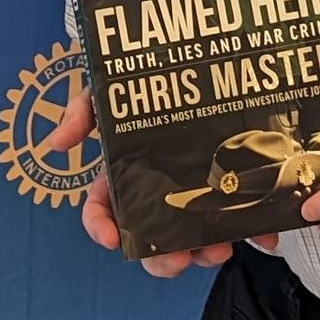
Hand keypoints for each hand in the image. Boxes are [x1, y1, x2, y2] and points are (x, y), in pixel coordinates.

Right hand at [56, 89, 277, 278]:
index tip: (112, 241)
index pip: (104, 211)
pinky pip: (242, 217)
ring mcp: (197, 194)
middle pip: (152, 239)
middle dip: (162, 258)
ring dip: (205, 252)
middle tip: (177, 258)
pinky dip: (253, 229)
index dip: (103, 229)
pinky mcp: (233, 189)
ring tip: (220, 249)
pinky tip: (263, 233)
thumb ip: (83, 111)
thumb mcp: (112, 90)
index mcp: (126, 176)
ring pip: (196, 237)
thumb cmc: (148, 85)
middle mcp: (159, 192)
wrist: (204, 61)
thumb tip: (55, 143)